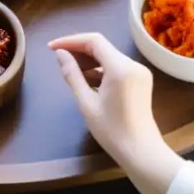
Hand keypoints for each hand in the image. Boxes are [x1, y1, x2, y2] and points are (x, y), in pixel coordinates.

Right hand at [51, 33, 181, 193]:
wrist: (141, 152)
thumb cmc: (111, 130)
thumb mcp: (86, 103)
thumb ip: (72, 75)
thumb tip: (60, 54)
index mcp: (120, 67)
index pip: (94, 41)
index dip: (71, 41)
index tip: (52, 48)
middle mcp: (132, 64)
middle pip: (102, 47)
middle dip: (79, 50)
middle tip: (59, 59)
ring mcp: (139, 72)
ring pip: (109, 57)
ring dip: (89, 61)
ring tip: (71, 72)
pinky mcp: (141, 80)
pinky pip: (117, 67)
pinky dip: (101, 70)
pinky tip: (87, 81)